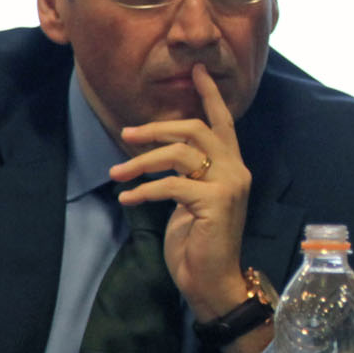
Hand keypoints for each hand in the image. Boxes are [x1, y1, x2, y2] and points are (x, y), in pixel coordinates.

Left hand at [112, 64, 261, 340]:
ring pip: (181, 153)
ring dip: (142, 160)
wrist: (212, 282)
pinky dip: (144, 189)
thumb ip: (184, 174)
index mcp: (233, 166)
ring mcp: (229, 185)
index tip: (197, 70)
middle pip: (195, 130)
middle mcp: (236, 170)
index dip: (209, 95)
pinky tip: (127, 198)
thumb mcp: (189, 200)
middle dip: (157, 127)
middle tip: (126, 133)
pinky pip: (172, 184)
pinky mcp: (216, 202)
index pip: (223, 122)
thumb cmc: (197, 242)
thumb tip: (155, 151)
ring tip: (117, 172)